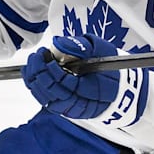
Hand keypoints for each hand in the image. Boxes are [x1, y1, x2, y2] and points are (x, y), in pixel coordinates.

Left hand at [22, 35, 147, 124]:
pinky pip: (46, 102)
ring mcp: (71, 108)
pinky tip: (31, 75)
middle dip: (39, 72)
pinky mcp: (66, 110)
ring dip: (34, 80)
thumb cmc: (111, 69)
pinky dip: (36, 89)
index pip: (62, 80)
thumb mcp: (101, 49)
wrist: (122, 91)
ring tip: (33, 63)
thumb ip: (80, 45)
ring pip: (45, 98)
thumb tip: (59, 43)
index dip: (50, 67)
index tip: (44, 53)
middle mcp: (78, 102)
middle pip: (50, 90)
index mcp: (88, 88)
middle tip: (37, 56)